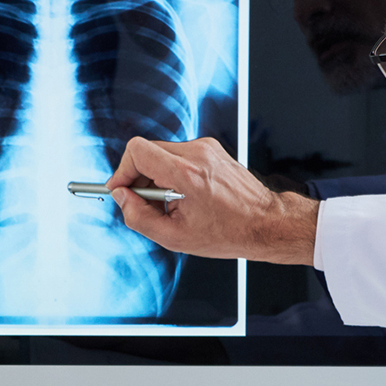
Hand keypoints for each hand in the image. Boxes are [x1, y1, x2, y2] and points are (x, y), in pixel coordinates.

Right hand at [106, 136, 319, 264]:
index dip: (122, 170)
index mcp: (186, 174)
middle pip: (147, 151)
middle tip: (145, 203)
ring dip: (156, 176)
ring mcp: (207, 148)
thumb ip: (138, 217)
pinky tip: (186, 195)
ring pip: (162, 153)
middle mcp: (197, 153)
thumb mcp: (174, 237)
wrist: (265, 223)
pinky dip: (173, 173)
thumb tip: (120, 198)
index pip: (137, 151)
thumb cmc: (227, 233)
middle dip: (138, 177)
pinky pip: (179, 155)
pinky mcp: (212, 148)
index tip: (120, 189)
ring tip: (172, 203)